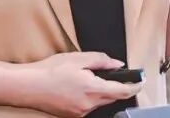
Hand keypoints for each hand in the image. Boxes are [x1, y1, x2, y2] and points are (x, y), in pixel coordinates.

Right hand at [21, 52, 142, 116]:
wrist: (28, 86)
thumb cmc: (51, 70)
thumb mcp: (78, 58)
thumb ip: (101, 60)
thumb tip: (117, 64)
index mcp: (93, 90)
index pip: (123, 91)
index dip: (135, 86)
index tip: (140, 80)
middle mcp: (89, 105)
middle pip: (112, 97)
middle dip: (115, 86)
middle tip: (111, 72)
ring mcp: (80, 113)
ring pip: (100, 102)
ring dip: (101, 91)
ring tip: (86, 77)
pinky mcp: (72, 116)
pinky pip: (88, 106)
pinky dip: (89, 96)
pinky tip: (76, 87)